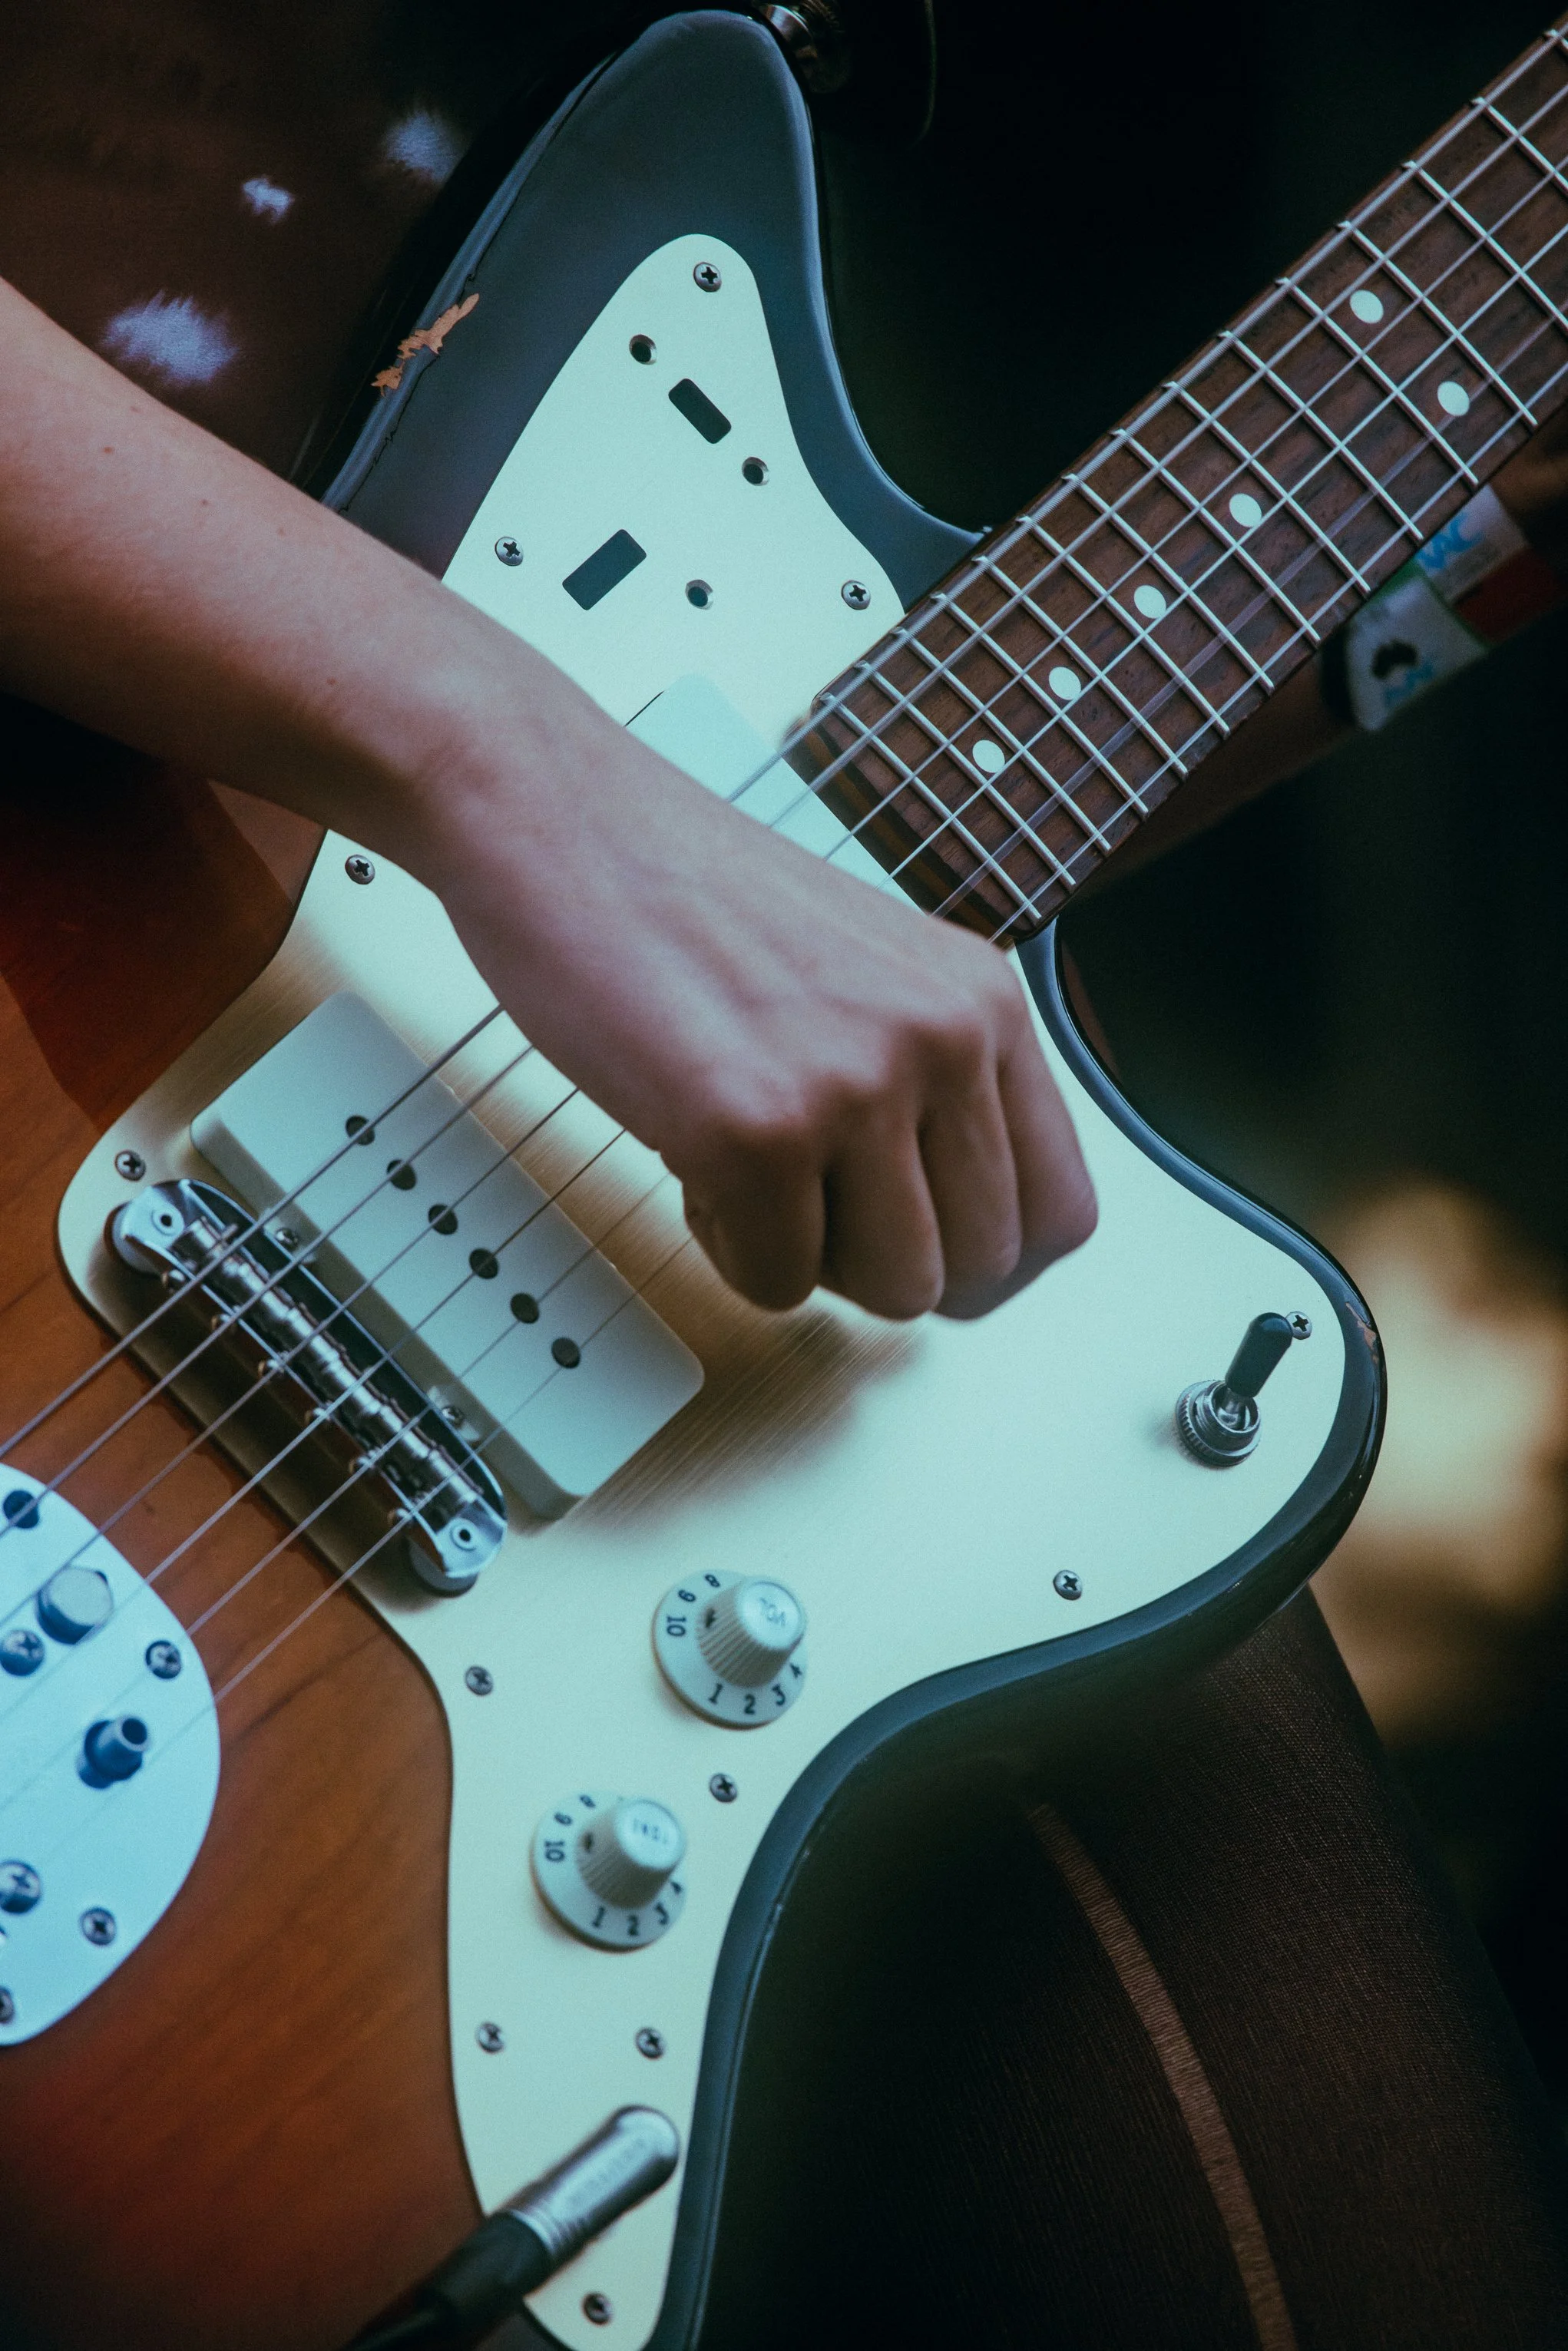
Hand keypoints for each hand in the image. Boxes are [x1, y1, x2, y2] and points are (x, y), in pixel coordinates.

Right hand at [413, 707, 1096, 1321]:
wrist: (561, 820)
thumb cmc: (685, 893)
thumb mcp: (871, 967)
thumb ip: (932, 1076)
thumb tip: (964, 1229)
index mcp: (983, 999)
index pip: (1061, 1210)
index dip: (990, 1261)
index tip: (926, 1251)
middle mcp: (943, 1038)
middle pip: (982, 1268)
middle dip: (888, 1268)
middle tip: (815, 1213)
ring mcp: (856, 1084)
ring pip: (894, 1292)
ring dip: (812, 1262)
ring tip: (753, 1174)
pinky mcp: (756, 1129)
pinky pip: (777, 1283)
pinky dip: (727, 1249)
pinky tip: (694, 1160)